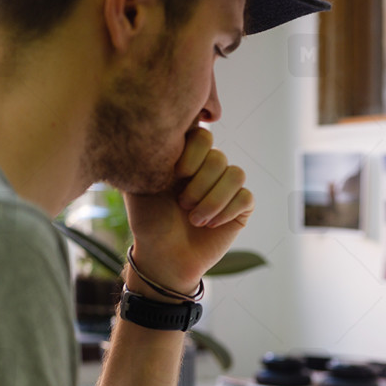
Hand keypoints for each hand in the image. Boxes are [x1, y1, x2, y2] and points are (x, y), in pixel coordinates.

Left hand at [123, 128, 254, 292]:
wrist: (163, 256)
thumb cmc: (149, 220)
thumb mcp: (140, 181)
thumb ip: (152, 153)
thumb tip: (168, 129)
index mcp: (185, 156)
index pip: (202, 134)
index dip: (194, 152)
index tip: (177, 174)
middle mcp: (208, 168)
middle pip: (219, 157)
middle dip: (199, 184)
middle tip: (182, 205)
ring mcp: (225, 187)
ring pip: (236, 174)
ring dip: (213, 199)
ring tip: (194, 219)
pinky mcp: (240, 208)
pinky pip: (245, 197)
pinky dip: (226, 212)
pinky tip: (210, 225)